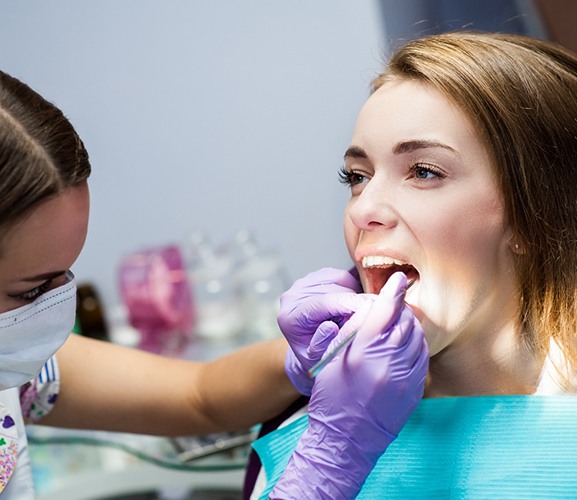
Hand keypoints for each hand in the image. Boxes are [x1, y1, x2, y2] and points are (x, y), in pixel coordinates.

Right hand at [272, 272, 428, 498]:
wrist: (345, 442)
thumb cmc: (331, 400)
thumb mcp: (332, 361)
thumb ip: (351, 334)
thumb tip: (367, 312)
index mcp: (363, 353)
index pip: (384, 312)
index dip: (392, 292)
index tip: (399, 279)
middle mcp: (388, 363)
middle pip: (404, 321)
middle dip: (401, 307)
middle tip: (395, 301)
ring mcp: (404, 378)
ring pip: (417, 338)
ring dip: (410, 324)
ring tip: (400, 321)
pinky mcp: (414, 391)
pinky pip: (421, 358)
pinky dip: (415, 344)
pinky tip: (405, 343)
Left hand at [279, 267, 365, 394]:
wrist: (310, 348)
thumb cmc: (317, 357)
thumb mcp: (320, 359)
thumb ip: (325, 344)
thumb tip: (330, 327)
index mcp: (290, 318)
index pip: (323, 304)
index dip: (351, 303)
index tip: (375, 307)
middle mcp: (292, 297)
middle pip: (334, 289)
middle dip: (356, 302)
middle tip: (368, 318)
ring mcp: (302, 283)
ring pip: (340, 278)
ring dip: (355, 294)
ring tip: (356, 314)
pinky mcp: (315, 276)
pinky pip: (341, 275)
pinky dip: (352, 287)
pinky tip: (350, 305)